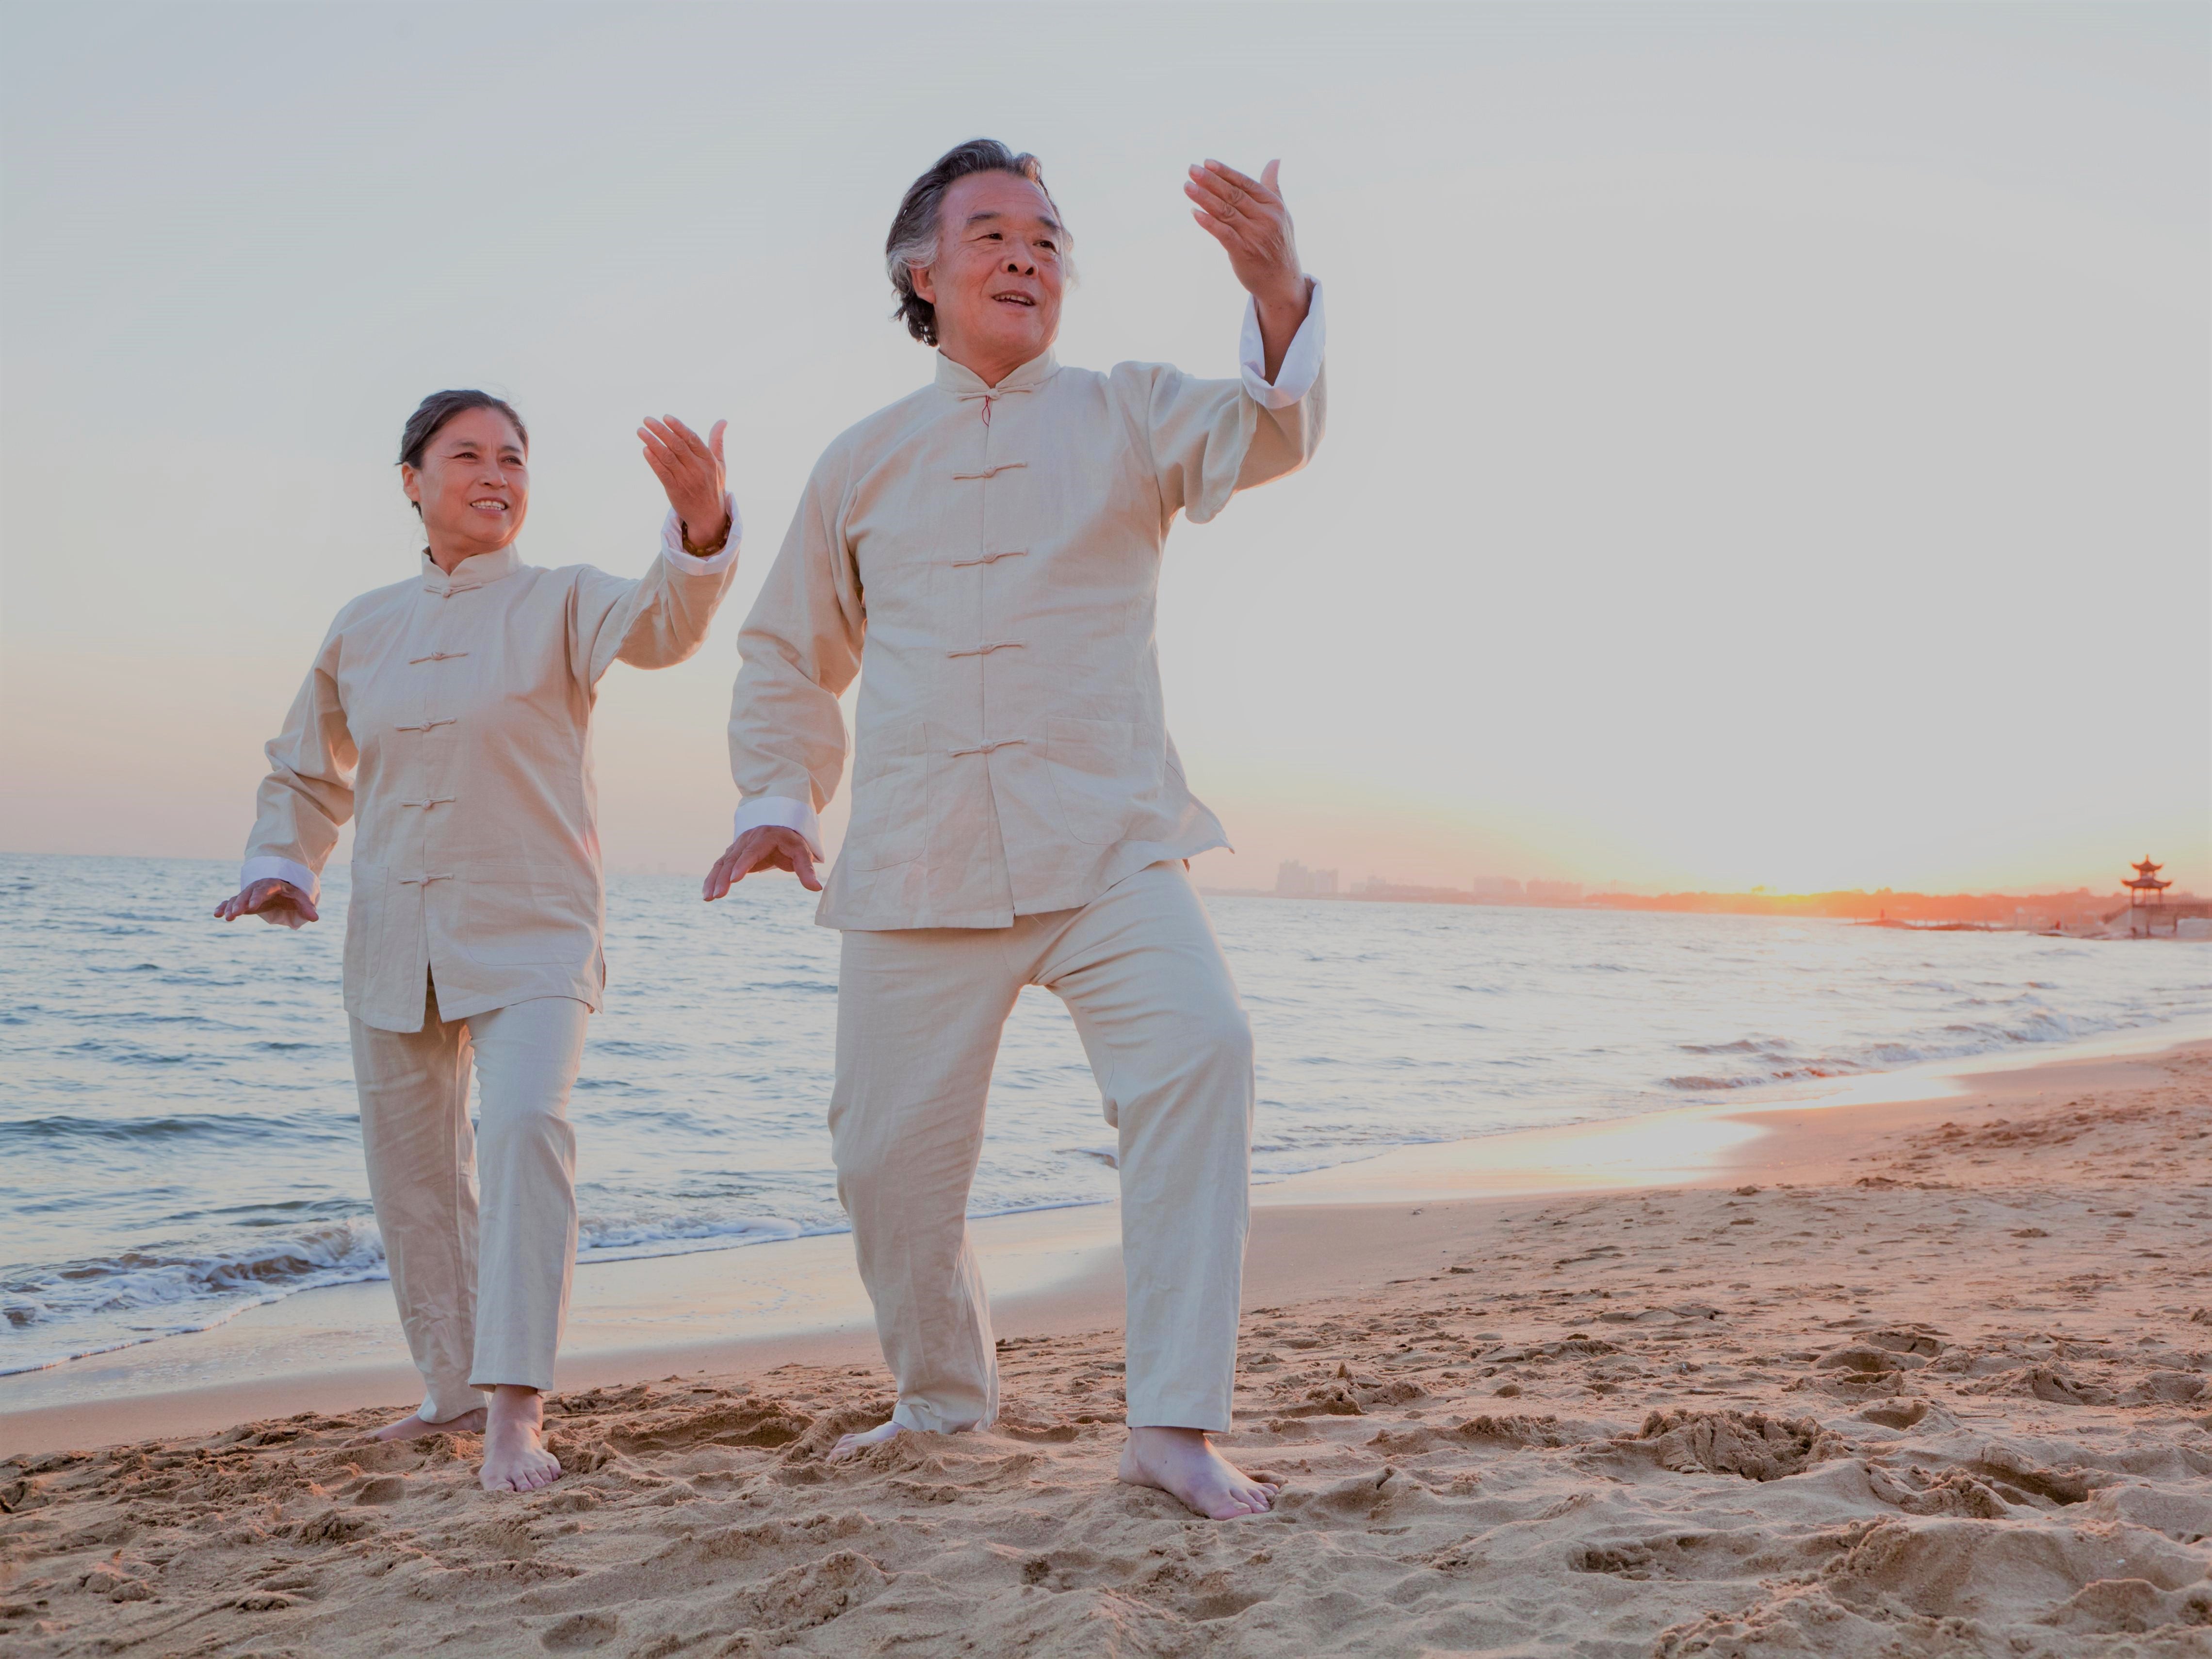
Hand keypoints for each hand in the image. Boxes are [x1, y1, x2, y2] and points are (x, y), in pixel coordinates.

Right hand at [214, 878, 318, 928]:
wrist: (281, 886)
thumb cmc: (291, 893)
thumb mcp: (300, 898)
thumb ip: (306, 907)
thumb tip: (315, 918)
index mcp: (272, 885)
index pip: (264, 890)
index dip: (258, 897)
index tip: (252, 906)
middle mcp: (257, 888)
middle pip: (248, 894)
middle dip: (241, 903)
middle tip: (235, 914)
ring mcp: (248, 893)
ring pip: (237, 898)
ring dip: (231, 907)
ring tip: (226, 917)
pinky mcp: (242, 900)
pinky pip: (230, 902)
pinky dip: (223, 907)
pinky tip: (216, 914)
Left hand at [639, 416, 730, 552]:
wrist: (709, 517)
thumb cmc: (713, 486)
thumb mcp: (719, 464)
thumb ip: (717, 441)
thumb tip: (723, 420)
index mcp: (708, 460)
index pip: (692, 439)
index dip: (678, 427)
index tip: (665, 417)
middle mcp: (698, 469)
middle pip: (677, 445)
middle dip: (661, 431)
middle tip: (647, 419)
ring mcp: (686, 480)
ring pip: (667, 457)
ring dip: (652, 442)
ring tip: (640, 431)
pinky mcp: (675, 490)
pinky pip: (662, 473)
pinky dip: (653, 461)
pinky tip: (645, 450)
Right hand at [702, 826, 820, 900]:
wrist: (779, 826)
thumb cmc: (792, 842)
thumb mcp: (802, 853)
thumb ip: (807, 870)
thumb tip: (817, 888)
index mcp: (765, 837)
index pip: (752, 851)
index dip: (743, 864)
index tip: (735, 879)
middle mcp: (747, 840)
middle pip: (733, 859)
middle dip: (724, 877)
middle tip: (718, 895)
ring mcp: (738, 846)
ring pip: (722, 863)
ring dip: (714, 880)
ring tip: (708, 898)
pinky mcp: (732, 854)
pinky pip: (719, 866)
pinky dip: (711, 879)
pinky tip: (706, 894)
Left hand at [1185, 159, 1304, 315]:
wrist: (1282, 283)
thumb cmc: (1278, 244)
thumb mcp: (1282, 213)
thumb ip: (1272, 187)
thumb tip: (1275, 160)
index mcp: (1274, 205)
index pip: (1246, 183)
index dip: (1226, 172)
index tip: (1207, 162)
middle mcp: (1266, 218)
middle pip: (1233, 195)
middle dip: (1211, 180)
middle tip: (1191, 169)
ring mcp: (1255, 235)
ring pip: (1225, 211)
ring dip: (1204, 198)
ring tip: (1187, 187)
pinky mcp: (1243, 252)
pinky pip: (1223, 233)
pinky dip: (1208, 222)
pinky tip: (1194, 213)